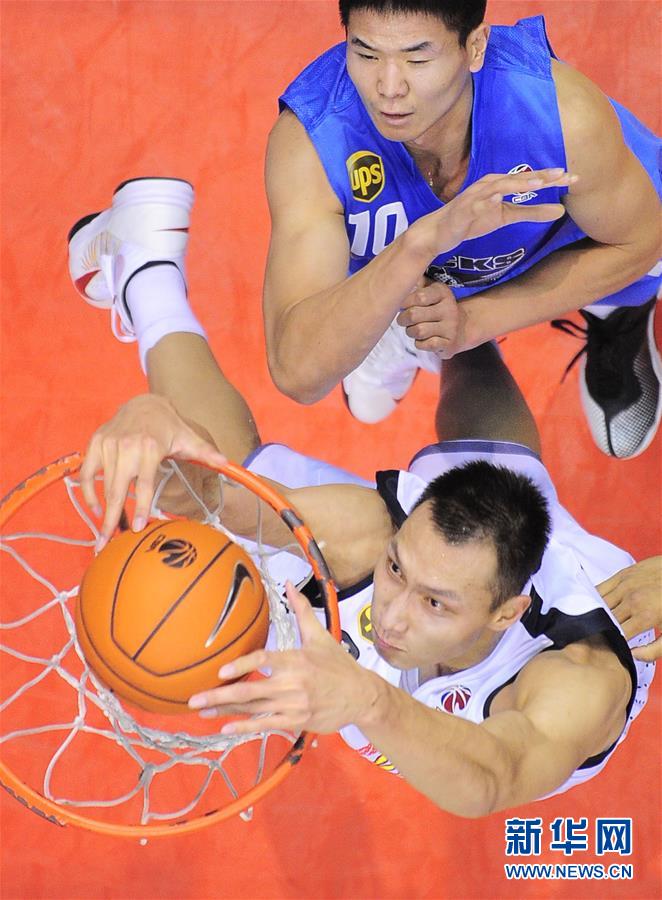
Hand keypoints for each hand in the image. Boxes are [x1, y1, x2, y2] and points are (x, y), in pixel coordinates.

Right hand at [80, 394, 226, 548]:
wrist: (144, 402)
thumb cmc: (168, 424)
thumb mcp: (188, 437)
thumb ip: (205, 452)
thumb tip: (226, 463)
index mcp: (150, 447)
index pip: (143, 484)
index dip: (139, 507)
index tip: (135, 528)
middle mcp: (126, 446)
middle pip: (116, 490)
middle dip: (110, 519)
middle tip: (105, 543)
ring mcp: (108, 445)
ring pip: (101, 484)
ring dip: (100, 511)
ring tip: (102, 532)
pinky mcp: (95, 444)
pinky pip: (86, 473)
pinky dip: (88, 492)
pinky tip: (95, 508)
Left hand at [188, 582, 378, 734]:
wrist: (362, 696)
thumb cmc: (338, 664)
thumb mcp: (320, 636)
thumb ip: (302, 611)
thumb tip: (289, 585)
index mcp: (297, 660)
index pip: (264, 660)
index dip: (242, 666)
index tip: (221, 670)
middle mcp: (293, 684)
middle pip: (251, 691)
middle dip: (220, 695)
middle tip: (195, 698)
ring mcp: (294, 705)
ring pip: (254, 709)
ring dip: (226, 711)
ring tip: (202, 711)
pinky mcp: (296, 721)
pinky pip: (267, 725)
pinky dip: (245, 727)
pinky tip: (226, 728)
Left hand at [397, 279, 465, 357]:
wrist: (461, 328)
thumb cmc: (436, 307)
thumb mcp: (430, 290)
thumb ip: (416, 281)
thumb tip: (399, 269)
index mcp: (442, 292)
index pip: (418, 297)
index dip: (404, 302)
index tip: (401, 305)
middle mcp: (449, 308)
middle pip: (413, 315)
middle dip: (403, 319)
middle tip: (403, 319)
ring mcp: (451, 326)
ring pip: (418, 331)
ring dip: (410, 332)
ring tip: (413, 329)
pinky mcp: (449, 343)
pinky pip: (425, 345)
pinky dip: (419, 343)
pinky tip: (423, 339)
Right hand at [411, 168, 576, 258]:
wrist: (440, 232)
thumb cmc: (473, 220)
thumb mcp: (506, 217)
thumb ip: (532, 213)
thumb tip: (561, 211)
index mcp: (500, 184)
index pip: (529, 179)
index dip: (551, 178)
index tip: (573, 178)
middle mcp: (489, 184)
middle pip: (518, 178)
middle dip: (540, 177)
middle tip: (562, 175)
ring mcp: (475, 196)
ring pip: (499, 187)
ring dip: (518, 183)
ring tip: (538, 183)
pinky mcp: (463, 210)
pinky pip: (476, 204)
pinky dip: (487, 200)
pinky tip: (499, 197)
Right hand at [598, 556, 661, 661]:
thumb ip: (654, 650)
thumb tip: (632, 655)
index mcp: (645, 616)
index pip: (617, 635)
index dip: (612, 644)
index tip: (611, 648)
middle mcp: (632, 600)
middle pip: (606, 621)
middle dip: (604, 631)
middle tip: (605, 637)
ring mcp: (625, 585)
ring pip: (599, 605)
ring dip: (597, 615)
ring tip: (599, 623)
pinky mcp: (622, 574)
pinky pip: (600, 588)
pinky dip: (594, 598)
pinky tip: (597, 605)